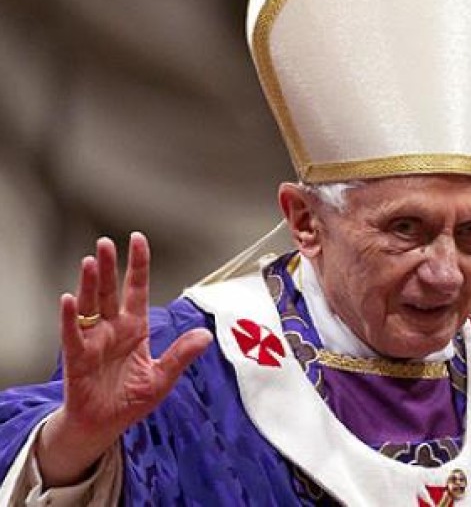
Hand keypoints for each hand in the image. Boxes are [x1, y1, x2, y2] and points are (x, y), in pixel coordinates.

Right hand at [35, 233, 212, 486]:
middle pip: (110, 291)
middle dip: (109, 267)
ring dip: (89, 284)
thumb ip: (181, 356)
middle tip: (106, 242)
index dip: (138, 265)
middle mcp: (112, 329)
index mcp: (135, 329)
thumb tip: (205, 336)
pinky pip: (72, 335)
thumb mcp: (162, 378)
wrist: (104, 427)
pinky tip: (68, 300)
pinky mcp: (77, 359)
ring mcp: (93, 342)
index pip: (137, 290)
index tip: (137, 239)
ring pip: (90, 306)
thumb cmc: (129, 401)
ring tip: (91, 261)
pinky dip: (69, 318)